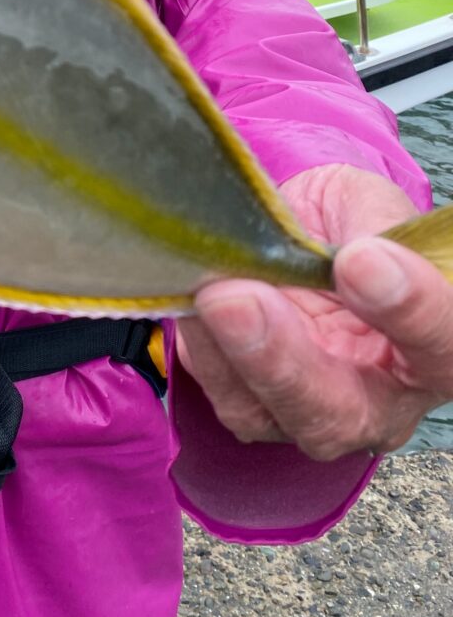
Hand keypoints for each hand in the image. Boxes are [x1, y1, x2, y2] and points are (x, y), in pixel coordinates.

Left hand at [176, 163, 452, 457]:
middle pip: (337, 409)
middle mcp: (378, 399)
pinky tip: (189, 298)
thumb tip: (354, 251)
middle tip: (241, 300)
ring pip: (265, 412)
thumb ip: (370, 225)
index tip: (361, 260)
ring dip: (227, 354)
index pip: (441, 342)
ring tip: (207, 292)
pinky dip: (199, 347)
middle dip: (283, 359)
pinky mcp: (250, 407)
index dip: (408, 307)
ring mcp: (309, 412)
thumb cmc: (350, 224)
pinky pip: (220, 392)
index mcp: (436, 345)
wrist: (300, 233)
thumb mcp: (369, 204)